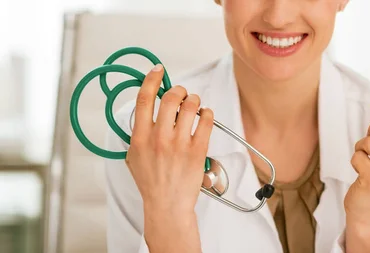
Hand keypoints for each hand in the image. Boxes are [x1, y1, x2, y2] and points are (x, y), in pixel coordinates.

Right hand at [125, 64, 212, 251]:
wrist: (167, 205)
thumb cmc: (151, 181)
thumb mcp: (133, 156)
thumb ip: (137, 133)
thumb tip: (145, 110)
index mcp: (140, 138)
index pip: (143, 99)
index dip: (151, 79)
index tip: (158, 70)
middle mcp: (158, 138)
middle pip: (170, 97)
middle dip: (178, 90)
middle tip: (181, 94)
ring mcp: (179, 144)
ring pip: (190, 105)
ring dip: (193, 100)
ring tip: (193, 105)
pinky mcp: (197, 150)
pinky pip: (206, 120)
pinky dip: (207, 112)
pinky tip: (204, 115)